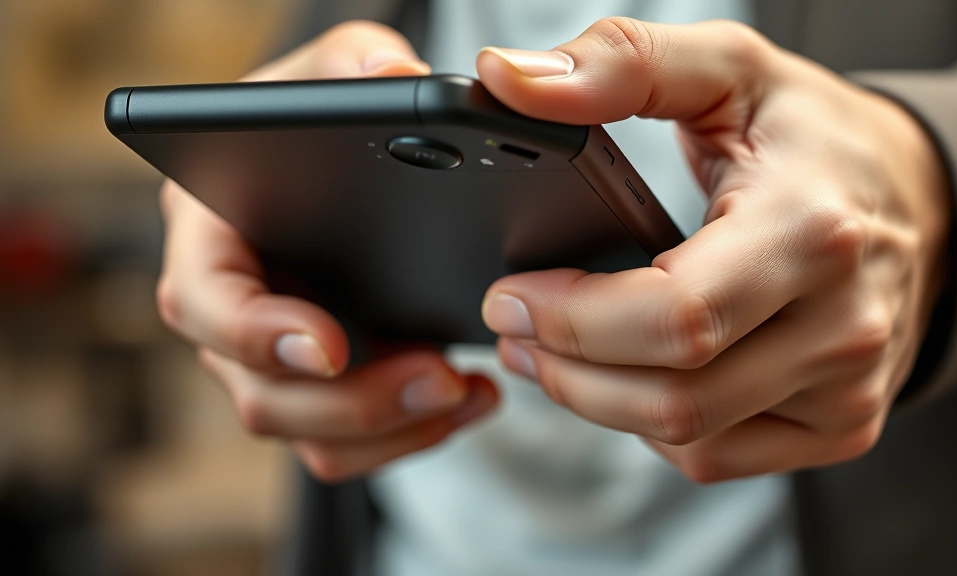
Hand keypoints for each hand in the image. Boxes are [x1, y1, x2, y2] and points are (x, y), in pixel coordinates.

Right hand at [158, 21, 497, 481]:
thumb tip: (394, 75)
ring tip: (465, 391)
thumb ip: (356, 58)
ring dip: (390, 426)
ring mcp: (274, 356)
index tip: (329, 346)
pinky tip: (468, 399)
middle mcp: (232, 305)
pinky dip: (409, 433)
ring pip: (308, 431)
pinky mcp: (323, 384)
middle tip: (436, 375)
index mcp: (209, 231)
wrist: (342, 160)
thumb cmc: (321, 114)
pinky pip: (348, 441)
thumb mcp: (335, 66)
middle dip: (351, 399)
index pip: (204, 300)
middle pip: (259, 390)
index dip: (255, 333)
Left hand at [477, 19, 950, 481]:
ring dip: (598, 403)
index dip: (574, 320)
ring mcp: (848, 388)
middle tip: (514, 327)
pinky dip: (654, 428)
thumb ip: (621, 64)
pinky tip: (629, 378)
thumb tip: (513, 82)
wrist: (916, 198)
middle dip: (568, 371)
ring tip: (553, 352)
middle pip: (674, 397)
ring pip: (689, 440)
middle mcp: (843, 323)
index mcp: (810, 229)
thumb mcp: (729, 70)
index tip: (512, 294)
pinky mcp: (843, 425)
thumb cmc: (817, 137)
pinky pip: (719, 456)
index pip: (675, 316)